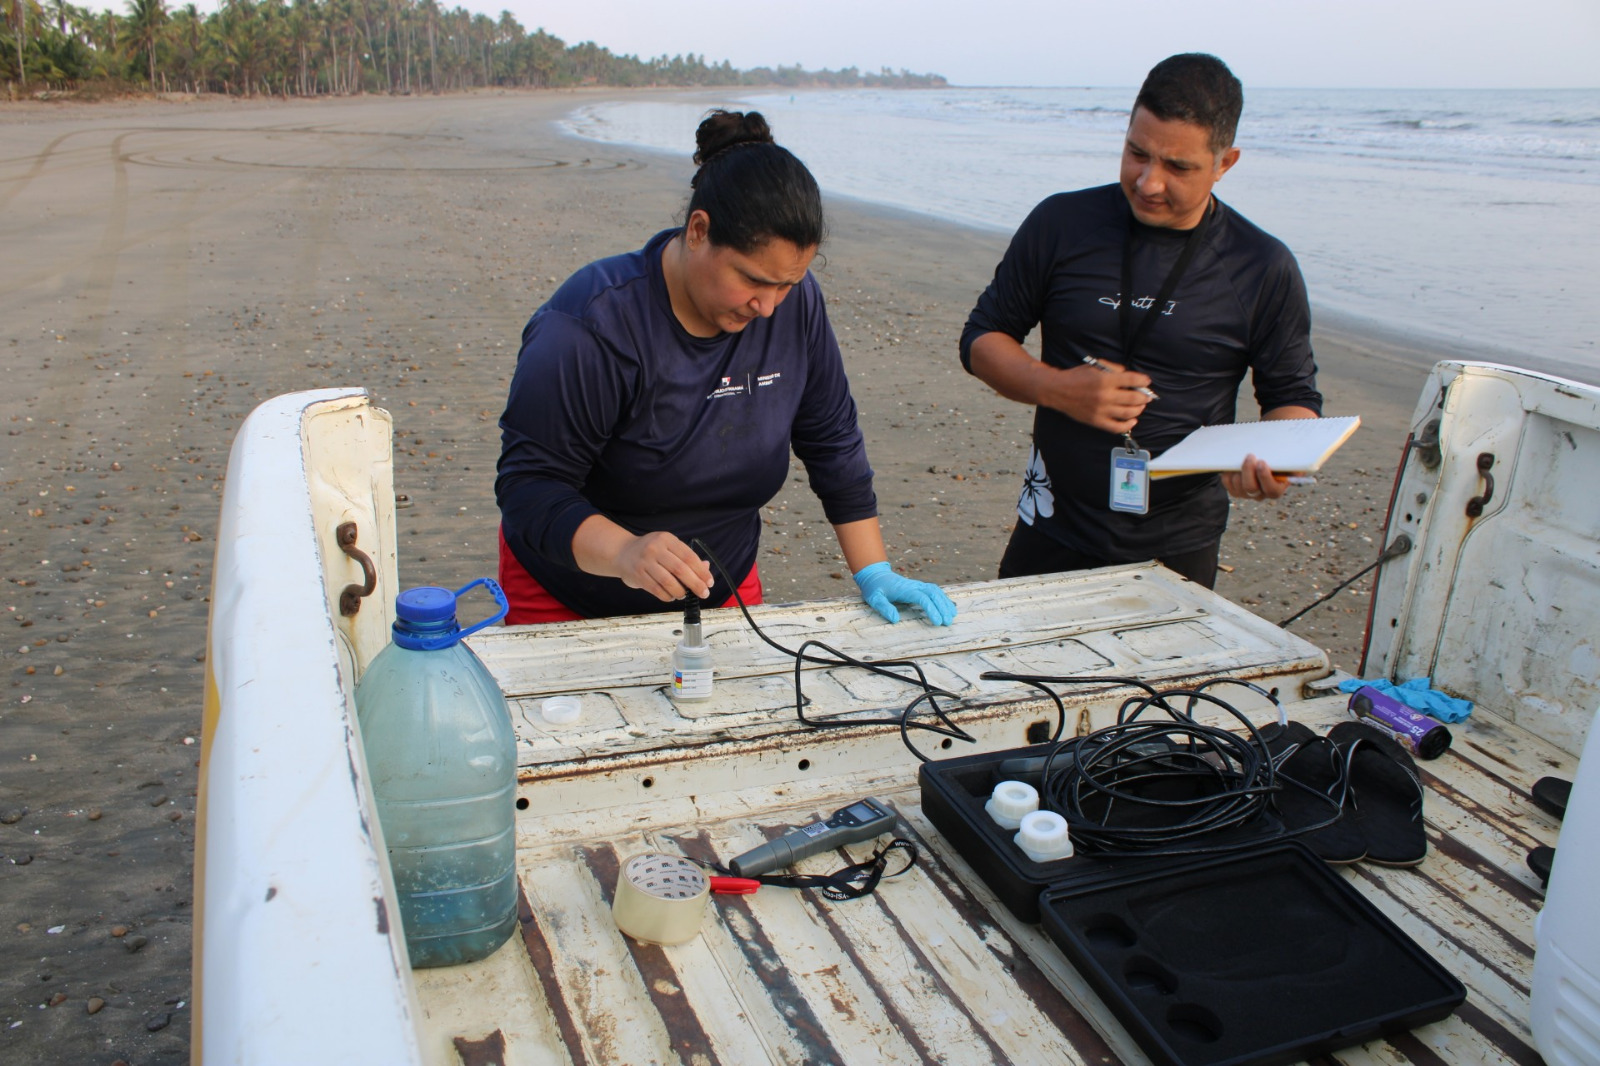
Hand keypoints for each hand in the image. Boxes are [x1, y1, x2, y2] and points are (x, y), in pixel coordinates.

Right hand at [614, 531, 713, 601]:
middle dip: (695, 584)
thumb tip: (706, 568)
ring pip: (668, 581)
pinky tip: (672, 596)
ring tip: (685, 595)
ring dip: (680, 592)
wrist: (622, 552)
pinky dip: (668, 596)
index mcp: (667, 539)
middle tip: (704, 593)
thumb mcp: (668, 547)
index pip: (689, 556)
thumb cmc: (650, 551)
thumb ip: (686, 557)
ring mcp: (645, 562)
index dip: (701, 571)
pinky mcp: (638, 575)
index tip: (709, 582)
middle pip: (680, 569)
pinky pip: (657, 589)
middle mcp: (655, 548)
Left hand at [852, 562, 955, 625]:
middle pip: (933, 593)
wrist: (876, 575)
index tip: (937, 622)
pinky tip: (948, 607)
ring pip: (936, 591)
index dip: (932, 609)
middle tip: (948, 622)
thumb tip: (896, 619)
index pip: (923, 598)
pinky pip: (934, 591)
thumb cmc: (874, 589)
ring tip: (952, 616)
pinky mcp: (919, 587)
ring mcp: (918, 585)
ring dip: (945, 603)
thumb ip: (884, 608)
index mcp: (905, 589)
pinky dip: (943, 598)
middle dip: (943, 607)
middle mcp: (914, 585)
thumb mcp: (874, 599)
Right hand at [1039, 359, 1153, 434]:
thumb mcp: (1095, 366)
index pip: (1132, 380)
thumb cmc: (1076, 377)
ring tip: (1140, 406)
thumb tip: (1129, 376)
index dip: (1143, 381)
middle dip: (1144, 396)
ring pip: (1129, 413)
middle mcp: (1105, 396)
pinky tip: (1132, 420)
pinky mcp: (1096, 421)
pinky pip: (1117, 427)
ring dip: (1138, 409)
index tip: (1147, 381)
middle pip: (1134, 398)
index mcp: (1105, 379)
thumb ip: (1113, 369)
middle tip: (1147, 396)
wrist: (1057, 390)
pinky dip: (1128, 425)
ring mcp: (1101, 410)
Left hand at [1221, 454, 1290, 500]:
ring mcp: (1247, 494)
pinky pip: (1228, 484)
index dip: (1265, 477)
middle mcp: (1262, 494)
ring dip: (1238, 471)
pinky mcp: (1236, 490)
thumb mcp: (1287, 459)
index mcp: (1277, 488)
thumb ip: (1291, 462)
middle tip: (1250, 456)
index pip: (1272, 490)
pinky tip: (1234, 466)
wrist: (1261, 459)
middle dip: (1248, 471)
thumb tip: (1296, 464)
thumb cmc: (1278, 459)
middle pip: (1251, 488)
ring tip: (1243, 458)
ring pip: (1238, 486)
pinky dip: (1228, 474)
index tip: (1261, 462)